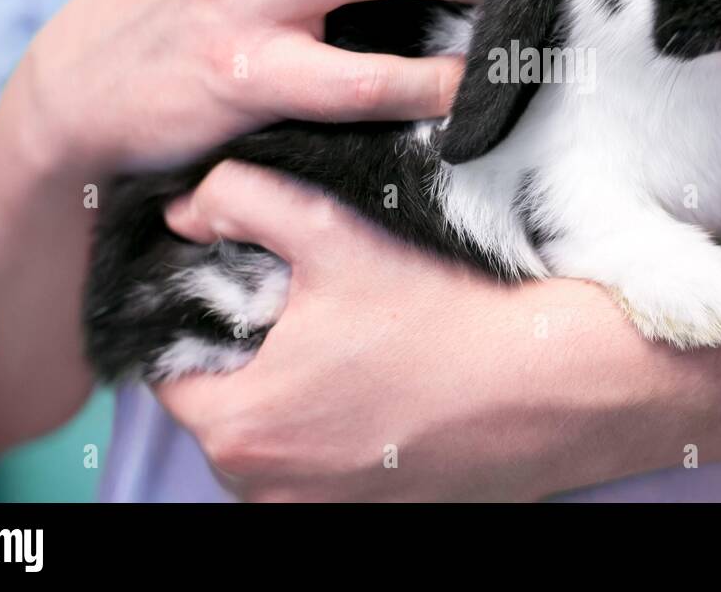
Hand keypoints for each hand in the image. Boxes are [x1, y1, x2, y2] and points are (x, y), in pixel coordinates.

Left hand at [154, 161, 678, 501]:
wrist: (548, 383)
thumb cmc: (442, 317)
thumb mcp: (332, 233)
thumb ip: (242, 201)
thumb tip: (186, 210)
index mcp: (238, 427)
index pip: (173, 371)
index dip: (204, 319)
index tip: (250, 289)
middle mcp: (265, 490)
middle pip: (223, 407)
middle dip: (251, 358)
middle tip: (308, 311)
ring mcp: (317, 513)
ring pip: (271, 440)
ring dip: (293, 397)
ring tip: (353, 348)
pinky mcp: (366, 518)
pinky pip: (320, 470)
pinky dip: (336, 431)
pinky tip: (382, 387)